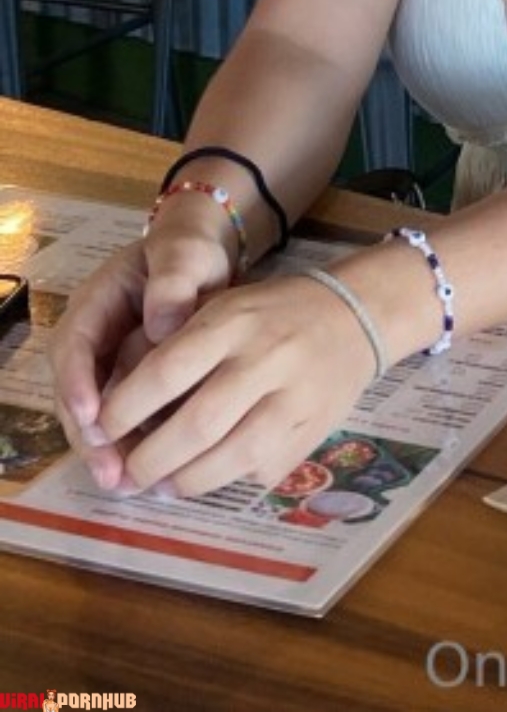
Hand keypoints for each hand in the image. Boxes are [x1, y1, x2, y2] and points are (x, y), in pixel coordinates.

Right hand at [49, 217, 234, 491]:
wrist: (202, 255)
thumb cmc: (191, 250)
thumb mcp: (186, 254)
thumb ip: (174, 281)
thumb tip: (161, 327)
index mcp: (96, 302)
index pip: (74, 344)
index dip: (78, 382)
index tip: (91, 415)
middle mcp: (93, 338)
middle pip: (76, 390)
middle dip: (89, 434)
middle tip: (110, 470)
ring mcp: (107, 363)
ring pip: (94, 413)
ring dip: (105, 450)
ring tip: (124, 485)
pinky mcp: (128, 383)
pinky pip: (120, 417)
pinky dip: (128, 445)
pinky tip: (145, 475)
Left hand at [91, 271, 378, 497]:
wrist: (356, 316)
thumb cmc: (273, 312)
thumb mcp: (223, 307)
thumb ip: (176, 349)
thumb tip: (121, 413)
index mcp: (234, 320)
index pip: (166, 371)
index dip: (124, 409)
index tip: (102, 429)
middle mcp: (265, 358)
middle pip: (195, 426)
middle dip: (148, 461)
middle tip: (125, 474)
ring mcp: (295, 399)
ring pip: (228, 460)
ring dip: (182, 483)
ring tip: (161, 484)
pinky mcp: (312, 432)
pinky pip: (259, 472)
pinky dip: (227, 480)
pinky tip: (211, 474)